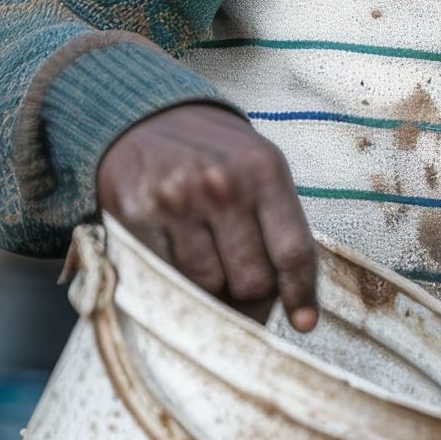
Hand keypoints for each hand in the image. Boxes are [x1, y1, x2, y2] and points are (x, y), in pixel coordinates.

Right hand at [95, 102, 319, 330]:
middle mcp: (223, 183)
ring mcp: (178, 199)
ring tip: (204, 261)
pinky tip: (175, 257)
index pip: (293, 252)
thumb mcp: (258, 170)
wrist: (143, 116)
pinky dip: (175, 279)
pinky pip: (168, 276)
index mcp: (265, 170)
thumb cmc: (212, 154)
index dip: (300, 296)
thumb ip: (278, 228)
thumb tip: (295, 311)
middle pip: (252, 280)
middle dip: (250, 295)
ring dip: (210, 287)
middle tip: (239, 287)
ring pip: (209, 286)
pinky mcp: (138, 214)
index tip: (302, 322)